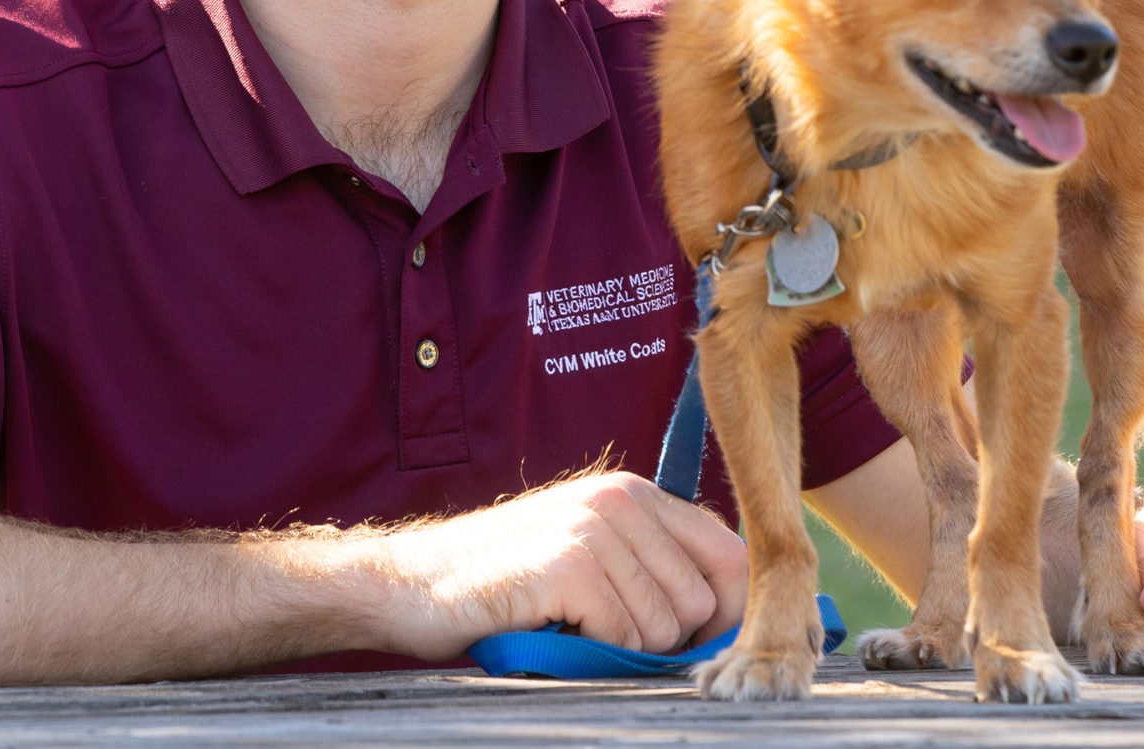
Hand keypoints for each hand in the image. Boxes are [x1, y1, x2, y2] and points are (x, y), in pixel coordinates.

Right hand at [368, 472, 747, 660]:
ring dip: (624, 648)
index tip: (698, 643)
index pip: (731, 554)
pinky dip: (593, 651)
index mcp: (634, 493)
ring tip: (574, 626)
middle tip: (608, 633)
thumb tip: (731, 618)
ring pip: (666, 627)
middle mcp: (620, 499)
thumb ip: (656, 566)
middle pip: (704, 602)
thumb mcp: (591, 552)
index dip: (728, 612)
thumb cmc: (508, 582)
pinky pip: (623, 637)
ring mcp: (593, 529)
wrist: (412, 585)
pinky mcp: (568, 565)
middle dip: (667, 639)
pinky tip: (554, 628)